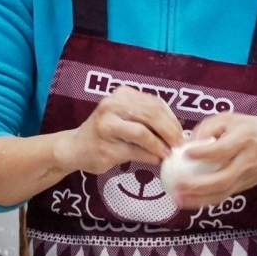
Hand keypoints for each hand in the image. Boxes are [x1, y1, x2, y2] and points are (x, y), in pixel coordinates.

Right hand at [54, 86, 183, 174]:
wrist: (75, 148)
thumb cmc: (106, 133)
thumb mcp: (126, 117)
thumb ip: (148, 119)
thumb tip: (178, 132)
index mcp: (121, 95)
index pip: (154, 103)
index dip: (172, 119)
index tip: (181, 133)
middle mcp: (111, 106)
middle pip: (151, 115)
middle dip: (170, 131)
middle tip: (180, 144)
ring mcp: (106, 126)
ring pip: (142, 133)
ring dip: (160, 145)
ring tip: (168, 153)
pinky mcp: (106, 147)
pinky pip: (134, 151)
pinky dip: (149, 156)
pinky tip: (156, 160)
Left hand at [169, 114, 256, 208]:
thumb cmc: (253, 130)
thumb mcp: (234, 119)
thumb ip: (210, 125)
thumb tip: (188, 141)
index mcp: (244, 138)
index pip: (223, 149)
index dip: (204, 153)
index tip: (185, 153)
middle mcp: (246, 161)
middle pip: (223, 178)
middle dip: (198, 185)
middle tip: (177, 184)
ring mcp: (244, 178)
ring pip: (222, 192)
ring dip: (198, 199)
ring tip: (177, 199)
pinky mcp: (241, 188)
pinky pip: (222, 197)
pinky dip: (203, 202)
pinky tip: (186, 201)